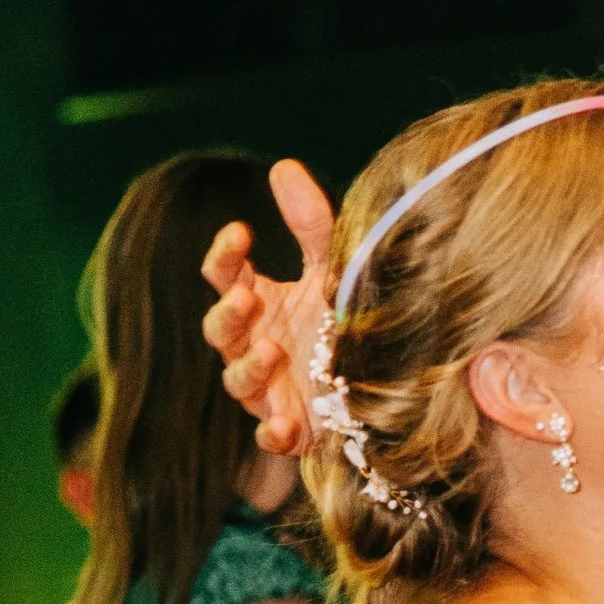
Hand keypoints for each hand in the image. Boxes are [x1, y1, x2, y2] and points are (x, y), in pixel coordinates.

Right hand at [199, 158, 337, 454]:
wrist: (384, 387)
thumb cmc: (347, 321)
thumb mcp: (333, 270)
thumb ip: (311, 225)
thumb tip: (282, 166)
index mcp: (259, 302)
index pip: (223, 275)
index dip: (224, 255)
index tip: (241, 232)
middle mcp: (253, 345)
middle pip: (219, 329)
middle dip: (229, 314)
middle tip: (249, 297)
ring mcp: (268, 391)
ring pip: (238, 382)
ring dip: (251, 366)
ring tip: (274, 349)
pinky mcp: (292, 430)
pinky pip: (270, 437)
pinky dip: (273, 432)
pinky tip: (285, 423)